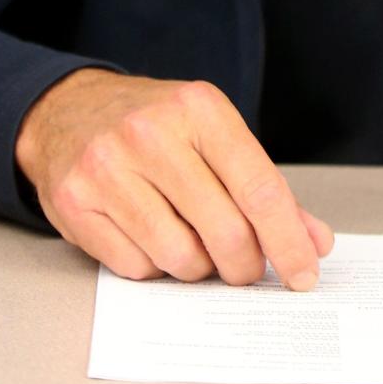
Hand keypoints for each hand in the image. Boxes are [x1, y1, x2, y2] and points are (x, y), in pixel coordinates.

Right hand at [14, 69, 334, 287]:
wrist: (68, 110)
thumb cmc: (155, 127)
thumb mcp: (213, 134)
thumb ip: (264, 188)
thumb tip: (314, 242)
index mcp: (200, 108)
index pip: (259, 189)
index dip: (288, 241)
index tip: (304, 275)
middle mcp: (152, 133)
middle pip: (224, 230)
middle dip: (244, 265)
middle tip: (244, 267)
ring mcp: (108, 167)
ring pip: (179, 257)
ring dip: (197, 268)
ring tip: (192, 244)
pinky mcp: (74, 202)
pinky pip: (135, 267)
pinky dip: (154, 267)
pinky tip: (151, 239)